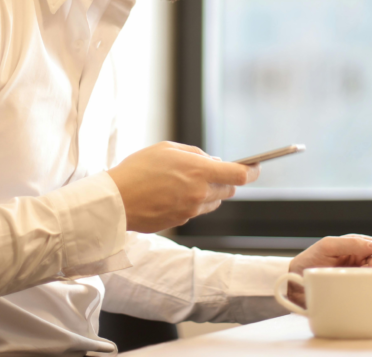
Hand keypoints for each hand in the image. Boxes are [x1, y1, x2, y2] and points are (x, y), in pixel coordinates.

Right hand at [107, 142, 258, 232]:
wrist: (116, 200)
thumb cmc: (138, 169)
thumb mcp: (167, 149)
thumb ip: (195, 154)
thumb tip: (213, 161)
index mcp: (199, 172)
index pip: (240, 175)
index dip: (252, 171)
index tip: (256, 167)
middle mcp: (200, 194)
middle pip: (229, 190)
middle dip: (224, 180)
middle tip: (209, 171)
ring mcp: (191, 211)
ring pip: (213, 202)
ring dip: (208, 192)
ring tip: (183, 182)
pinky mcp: (181, 222)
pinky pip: (195, 211)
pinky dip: (191, 202)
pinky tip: (170, 194)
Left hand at [284, 235, 371, 307]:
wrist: (294, 282)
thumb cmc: (309, 260)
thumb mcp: (328, 246)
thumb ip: (351, 243)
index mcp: (356, 245)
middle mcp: (360, 259)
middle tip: (367, 271)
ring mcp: (359, 275)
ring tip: (359, 280)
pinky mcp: (356, 290)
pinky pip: (371, 290)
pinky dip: (371, 291)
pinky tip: (361, 291)